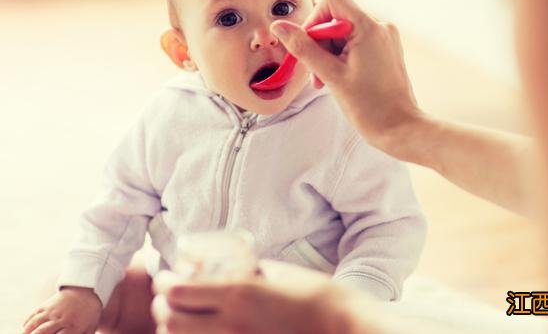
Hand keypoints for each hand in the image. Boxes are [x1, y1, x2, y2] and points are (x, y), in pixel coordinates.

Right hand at [23, 287, 101, 333]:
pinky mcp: (46, 305)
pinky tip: (25, 329)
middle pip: (43, 331)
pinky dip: (27, 323)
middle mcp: (61, 318)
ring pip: (35, 323)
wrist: (86, 290)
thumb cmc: (89, 313)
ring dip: (27, 332)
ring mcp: (52, 310)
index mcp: (73, 326)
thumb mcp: (90, 327)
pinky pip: (33, 314)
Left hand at [152, 260, 374, 333]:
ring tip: (181, 318)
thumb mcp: (277, 271)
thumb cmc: (313, 294)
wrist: (339, 326)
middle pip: (171, 321)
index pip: (178, 291)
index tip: (167, 276)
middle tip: (168, 297)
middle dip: (162, 307)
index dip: (164, 283)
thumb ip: (247, 270)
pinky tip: (202, 332)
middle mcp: (231, 323)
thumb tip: (227, 267)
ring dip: (173, 329)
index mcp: (238, 292)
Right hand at [270, 0, 420, 158]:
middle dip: (320, 44)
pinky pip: (356, 44)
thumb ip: (303, 48)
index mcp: (369, 27)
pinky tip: (340, 79)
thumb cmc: (371, 107)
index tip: (311, 47)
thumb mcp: (330, 75)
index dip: (315, 20)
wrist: (399, 129)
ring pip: (344, 33)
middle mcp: (380, 27)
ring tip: (328, 80)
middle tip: (318, 73)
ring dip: (329, 54)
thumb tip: (280, 27)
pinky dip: (342, 58)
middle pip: (336, 18)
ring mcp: (384, 39)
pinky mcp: (385, 51)